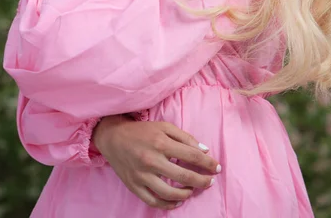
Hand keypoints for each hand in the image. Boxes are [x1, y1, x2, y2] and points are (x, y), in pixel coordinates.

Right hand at [93, 115, 219, 210]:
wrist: (113, 137)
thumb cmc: (142, 131)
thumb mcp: (164, 126)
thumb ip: (185, 137)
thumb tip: (204, 150)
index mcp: (161, 143)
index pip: (191, 155)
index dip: (207, 163)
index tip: (217, 167)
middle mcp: (151, 160)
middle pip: (183, 176)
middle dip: (201, 180)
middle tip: (210, 182)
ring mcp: (142, 175)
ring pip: (169, 193)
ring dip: (186, 194)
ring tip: (193, 190)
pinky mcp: (134, 186)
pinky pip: (153, 201)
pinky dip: (168, 205)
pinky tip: (177, 201)